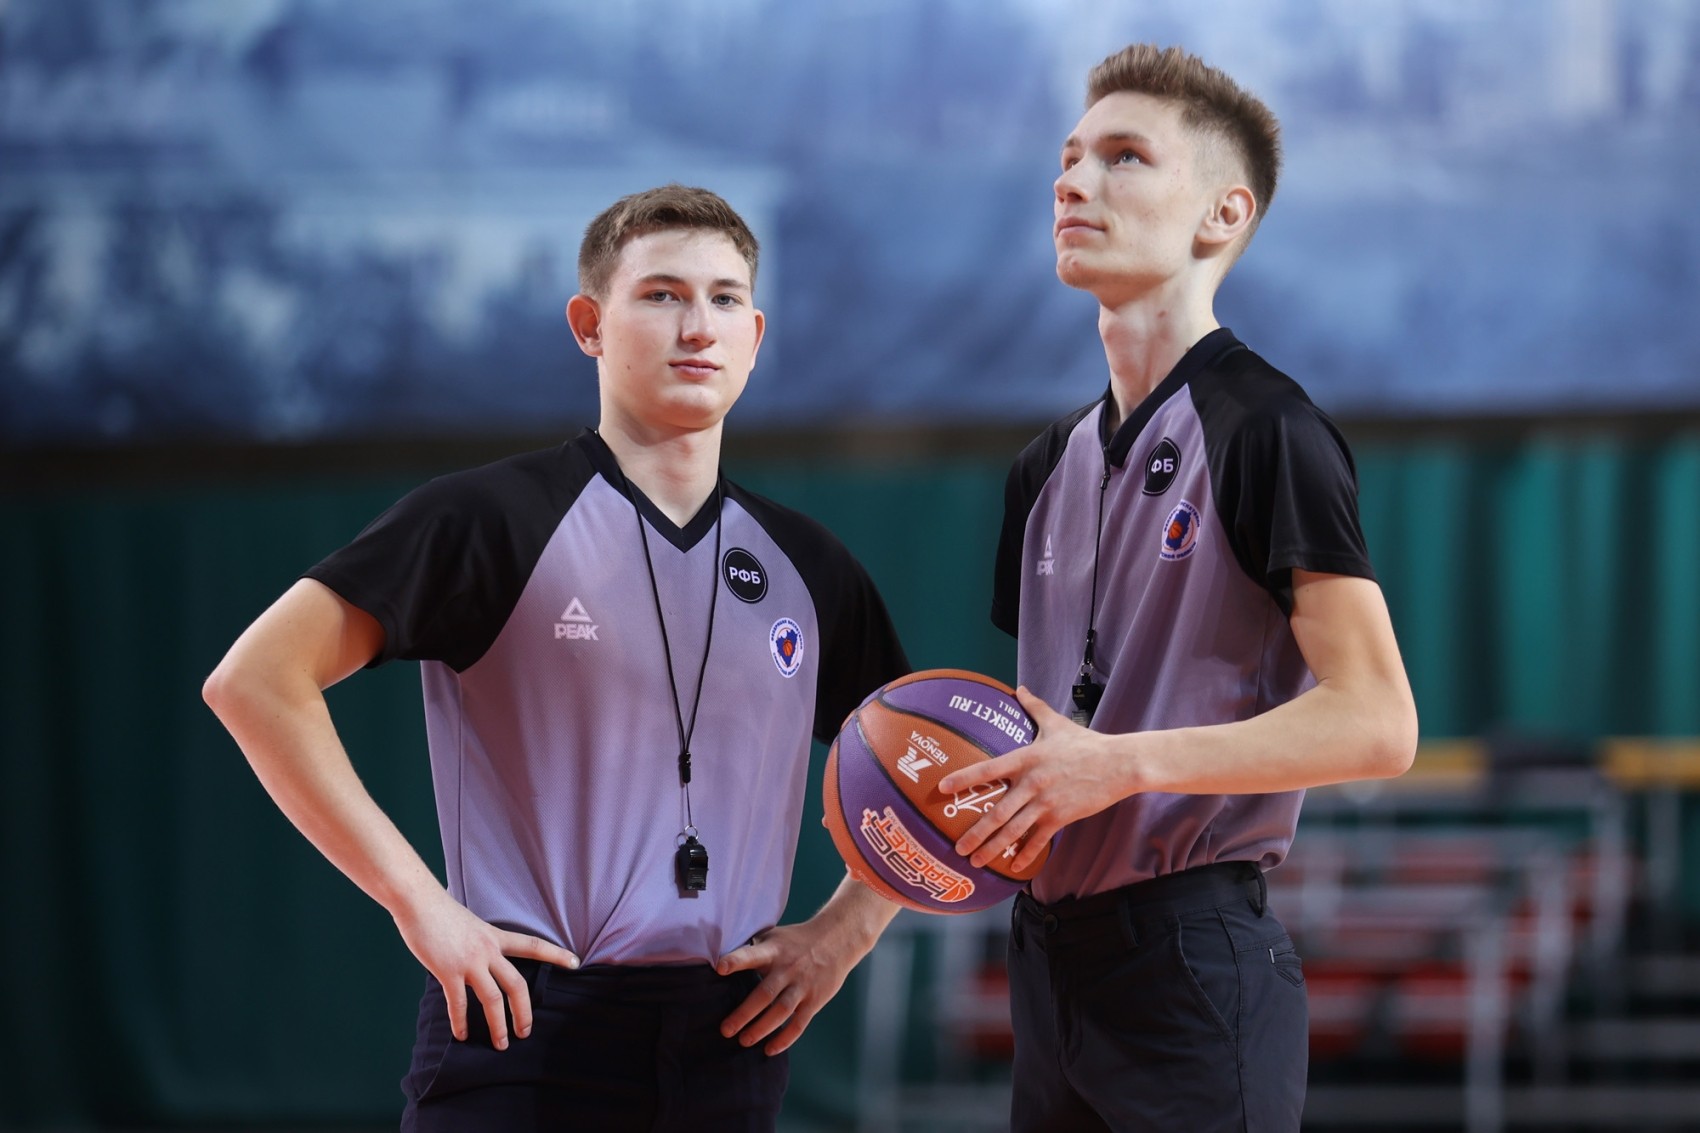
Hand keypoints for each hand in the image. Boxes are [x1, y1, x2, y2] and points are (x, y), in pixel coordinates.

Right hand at [393, 889, 579, 1051]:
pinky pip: (458, 1003)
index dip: (556, 955)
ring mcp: (469, 962)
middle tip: (525, 1033)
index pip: (533, 946)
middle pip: (517, 985)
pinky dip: (460, 1022)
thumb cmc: (441, 912)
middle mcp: (488, 951)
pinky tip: (462, 1034)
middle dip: (524, 1012)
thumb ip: (481, 945)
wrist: (420, 902)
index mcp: (496, 937)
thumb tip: (481, 963)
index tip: (576, 963)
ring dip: (498, 1025)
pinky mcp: (448, 971)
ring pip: (492, 999)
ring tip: (500, 1044)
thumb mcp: (472, 926)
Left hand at [714, 914, 865, 1054]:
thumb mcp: (773, 936)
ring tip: (744, 1041)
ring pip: (781, 1012)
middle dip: (744, 1014)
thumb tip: (719, 965)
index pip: (752, 955)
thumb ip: (752, 950)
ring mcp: (803, 986)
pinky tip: (770, 1049)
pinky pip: (799, 1023)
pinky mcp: (814, 1000)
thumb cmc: (795, 941)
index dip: (736, 961)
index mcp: (773, 950)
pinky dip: (785, 1038)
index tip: (719, 968)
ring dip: (761, 1029)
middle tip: (725, 1030)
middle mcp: (788, 969)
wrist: (836, 939)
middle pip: (764, 994)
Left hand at [936, 686, 1132, 872]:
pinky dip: (1026, 856)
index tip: (943, 788)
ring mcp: (1046, 803)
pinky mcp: (1061, 817)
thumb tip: (1020, 689)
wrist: (1118, 764)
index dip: (964, 778)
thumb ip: (1034, 707)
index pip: (988, 769)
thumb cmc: (1086, 743)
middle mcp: (1032, 783)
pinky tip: (1014, 868)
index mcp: (1026, 758)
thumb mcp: (1057, 724)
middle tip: (957, 847)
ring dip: (992, 848)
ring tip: (975, 861)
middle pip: (997, 812)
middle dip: (975, 832)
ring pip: (1013, 831)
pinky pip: (1039, 841)